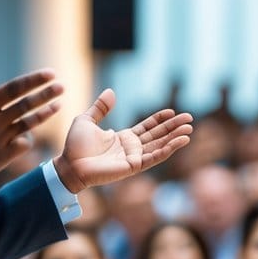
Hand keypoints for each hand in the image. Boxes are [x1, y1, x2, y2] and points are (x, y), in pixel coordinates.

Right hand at [0, 58, 62, 192]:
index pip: (12, 89)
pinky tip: (31, 132)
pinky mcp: (2, 157)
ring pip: (28, 124)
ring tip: (59, 104)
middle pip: (25, 105)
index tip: (49, 74)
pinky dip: (28, 138)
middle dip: (46, 94)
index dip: (32, 80)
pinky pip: (23, 144)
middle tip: (62, 86)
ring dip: (45, 113)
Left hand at [51, 90, 191, 193]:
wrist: (69, 164)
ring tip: (189, 129)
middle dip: (173, 127)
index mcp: (123, 138)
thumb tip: (111, 92)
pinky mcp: (133, 166)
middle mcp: (131, 148)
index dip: (159, 119)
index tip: (172, 112)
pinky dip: (168, 149)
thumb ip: (100, 108)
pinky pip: (154, 157)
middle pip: (157, 135)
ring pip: (159, 146)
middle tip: (189, 118)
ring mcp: (133, 158)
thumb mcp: (86, 120)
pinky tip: (180, 142)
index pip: (146, 127)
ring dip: (174, 138)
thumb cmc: (75, 146)